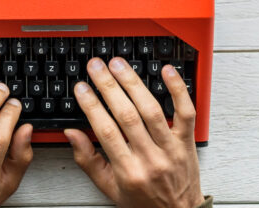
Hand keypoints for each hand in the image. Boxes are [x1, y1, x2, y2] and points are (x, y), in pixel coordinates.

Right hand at [65, 58, 204, 207]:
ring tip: (118, 65)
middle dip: (108, 86)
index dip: (91, 106)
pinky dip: (178, 89)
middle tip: (96, 67)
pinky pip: (186, 112)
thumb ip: (88, 160)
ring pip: (152, 109)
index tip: (81, 88)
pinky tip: (166, 71)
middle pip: (128, 115)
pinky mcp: (187, 141)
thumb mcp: (109, 187)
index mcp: (129, 171)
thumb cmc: (143, 201)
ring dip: (133, 83)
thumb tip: (71, 133)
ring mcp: (171, 148)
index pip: (106, 131)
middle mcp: (151, 158)